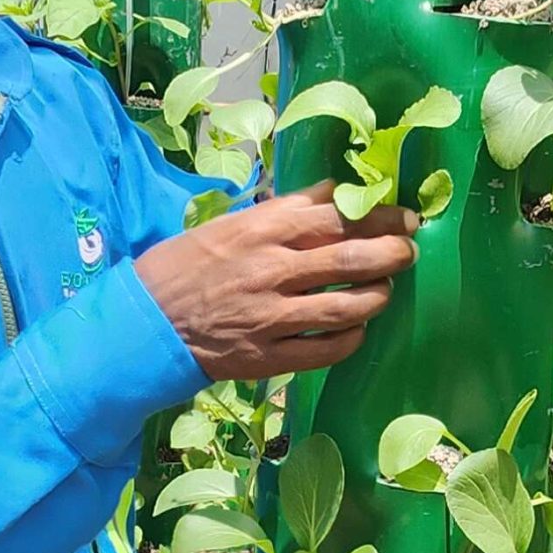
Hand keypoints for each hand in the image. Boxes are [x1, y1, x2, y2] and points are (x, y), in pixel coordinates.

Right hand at [136, 183, 418, 379]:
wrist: (143, 325)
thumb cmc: (182, 268)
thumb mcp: (226, 226)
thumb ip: (280, 213)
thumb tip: (331, 195)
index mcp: (260, 229)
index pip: (334, 215)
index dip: (378, 214)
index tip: (404, 215)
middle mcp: (270, 269)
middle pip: (349, 258)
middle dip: (391, 252)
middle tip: (409, 250)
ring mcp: (271, 316)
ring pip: (345, 306)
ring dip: (376, 296)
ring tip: (386, 290)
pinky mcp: (268, 357)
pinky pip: (324, 350)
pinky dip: (350, 339)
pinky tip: (359, 329)